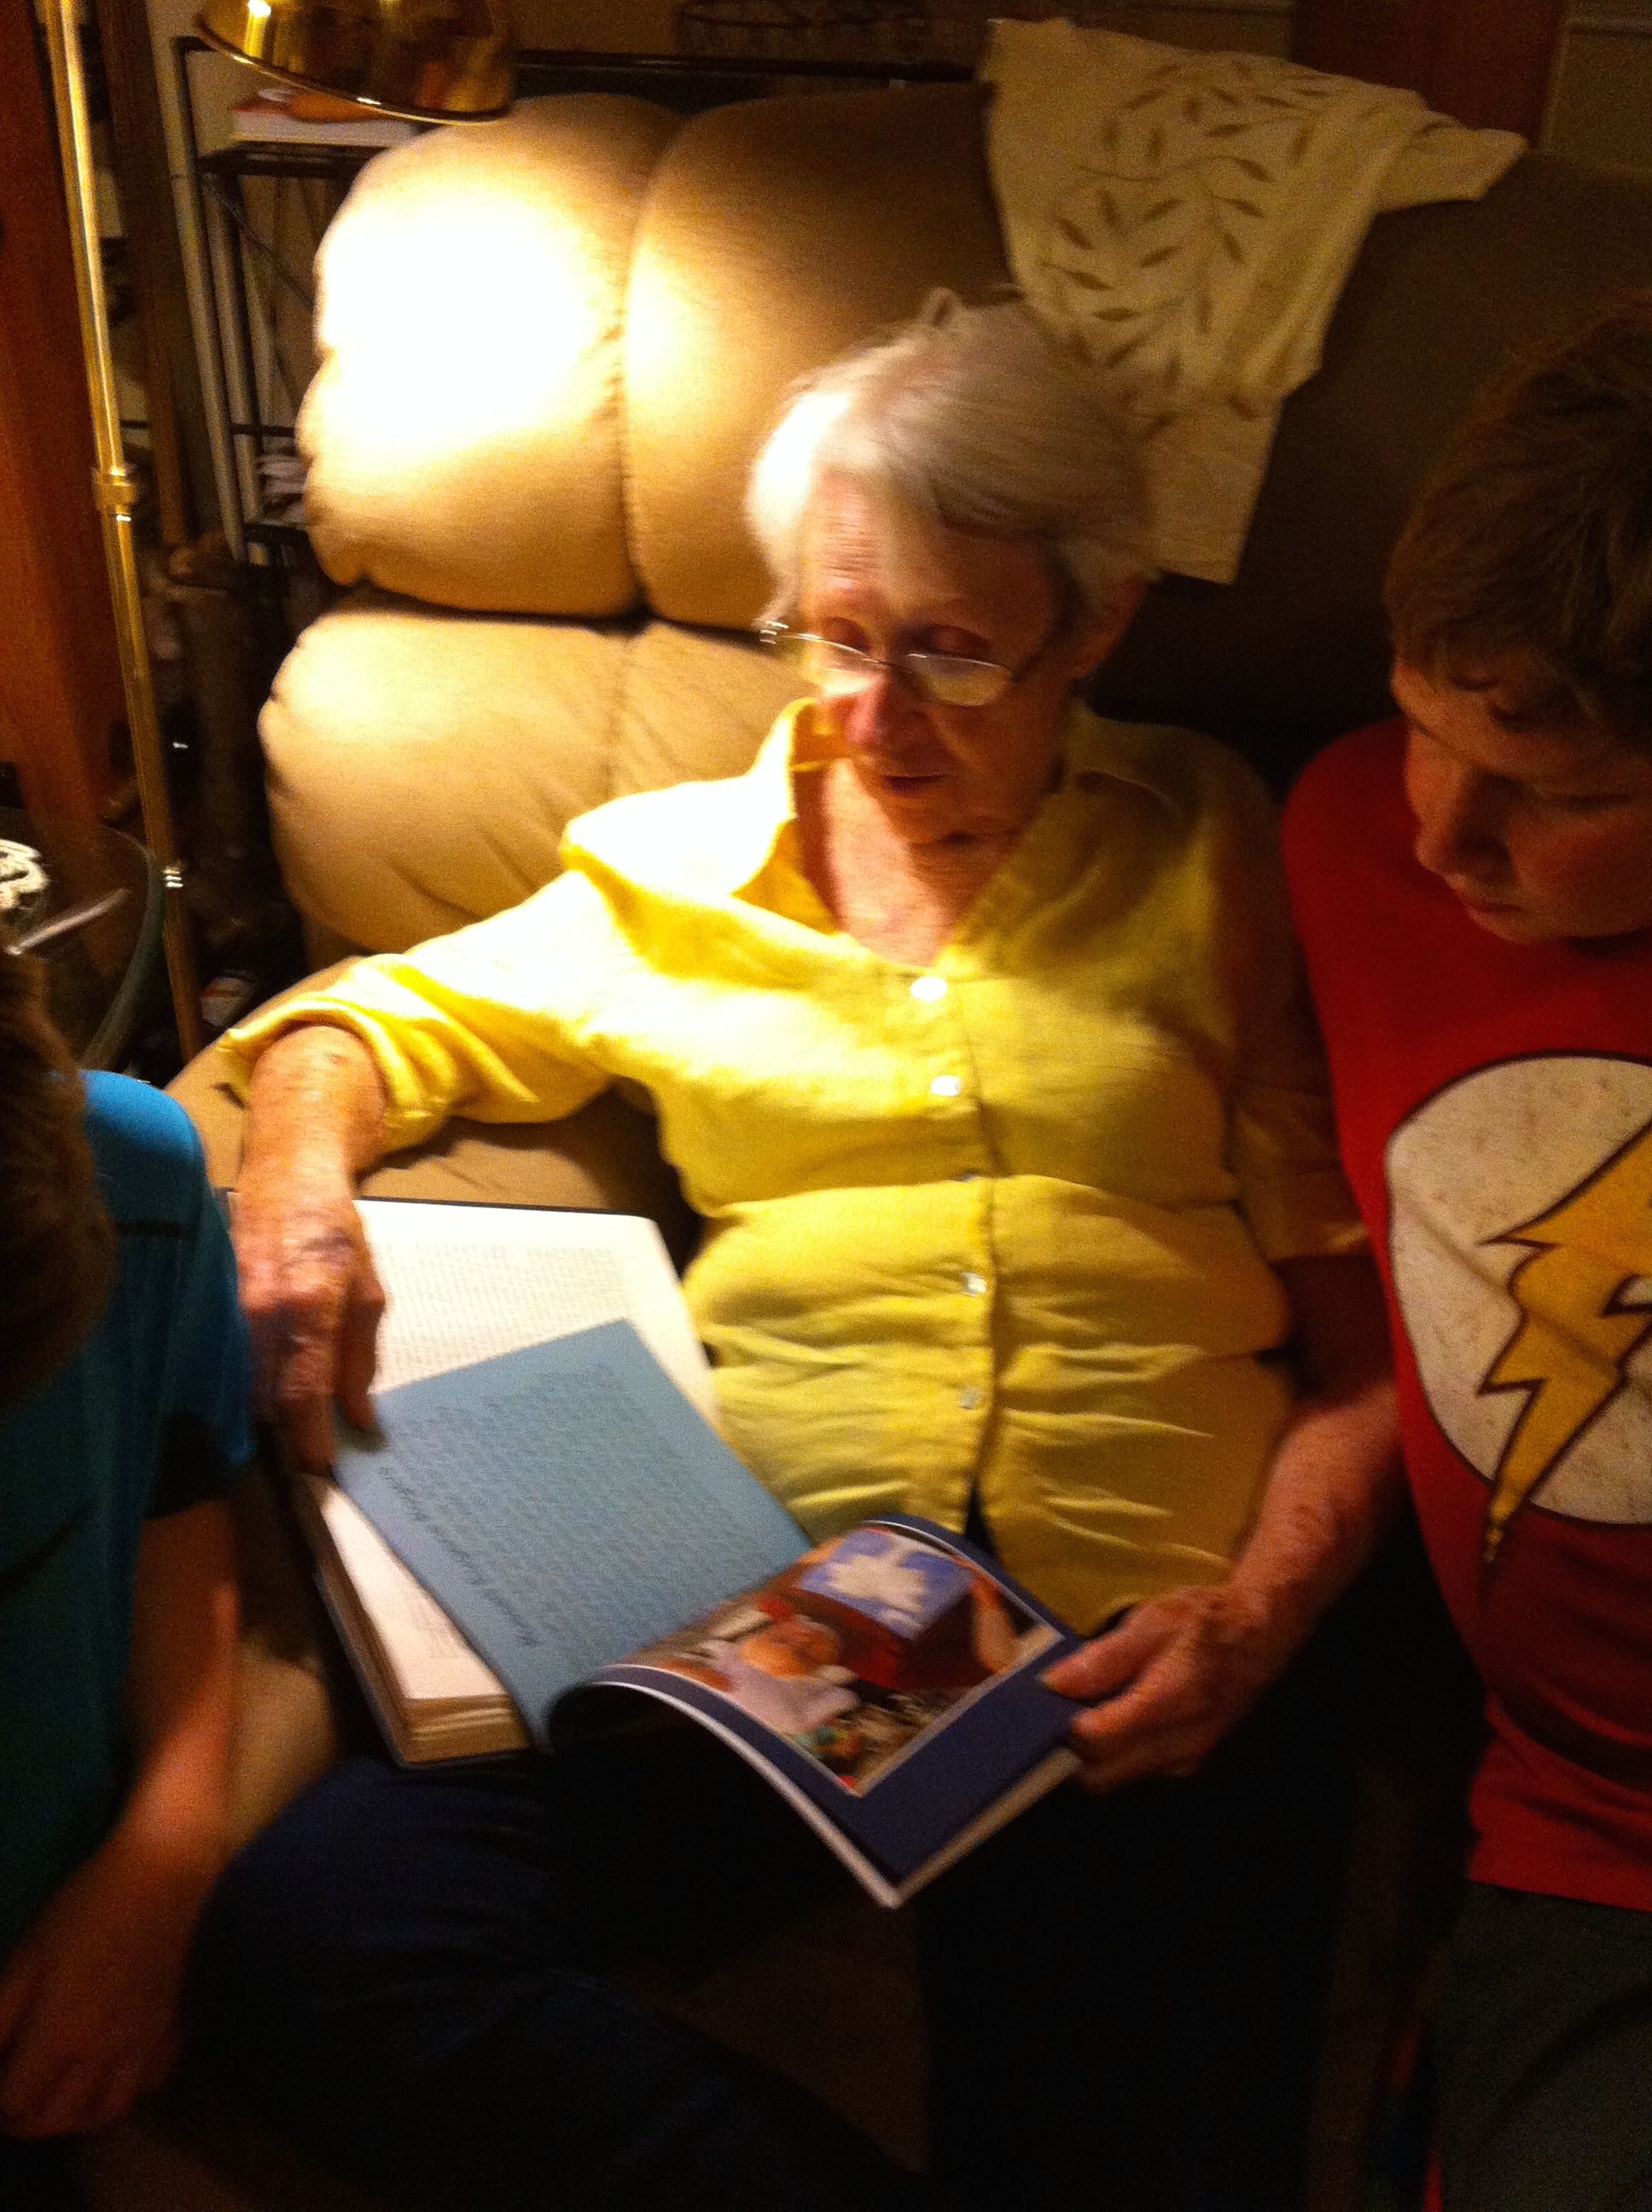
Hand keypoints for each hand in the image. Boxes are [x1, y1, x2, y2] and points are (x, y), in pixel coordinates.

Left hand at [0, 1835, 206, 2138]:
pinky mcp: (169, 2026)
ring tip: (61, 2096)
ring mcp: (142, 2043)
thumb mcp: (26, 1955)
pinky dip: (129, 2086)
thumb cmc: (84, 1909)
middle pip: (58, 2119)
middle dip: (27, 2119)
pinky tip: (115, 2068)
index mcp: (60, 2035)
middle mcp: (102, 2052)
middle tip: (16, 2095)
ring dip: (76, 2116)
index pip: (16, 2101)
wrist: (161, 1876)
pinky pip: (151, 2080)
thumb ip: (0, 2016)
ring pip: (107, 2112)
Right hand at [233, 1155, 383, 1468]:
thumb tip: (359, 1416)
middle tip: (301, 1463)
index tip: (320, 1466)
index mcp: (311, 1305)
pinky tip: (254, 1399)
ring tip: (281, 1438)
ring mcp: (231, 1305)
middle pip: (264, 1396)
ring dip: (259, 1414)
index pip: (303, 1389)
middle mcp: (263, 1310)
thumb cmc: (335, 1231)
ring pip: (239, 1381)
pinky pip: (223, 1357)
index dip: (310, 1435)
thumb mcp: (368, 1289)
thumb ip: (361, 1356)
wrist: (285, 1172)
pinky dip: (240, 1383)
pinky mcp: (212, 1301)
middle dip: (283, 1435)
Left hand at [1042, 1582, 1293, 1792]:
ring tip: (1081, 1712)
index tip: (1043, 1706)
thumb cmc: (1205, 1621)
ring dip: (1091, 1755)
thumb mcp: (1152, 1621)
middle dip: (1069, 1751)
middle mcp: (1178, 1745)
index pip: (1097, 1743)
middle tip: (1054, 1713)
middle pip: (1100, 1774)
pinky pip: (1135, 1770)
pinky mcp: (1186, 1764)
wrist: (1260, 1637)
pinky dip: (1115, 1753)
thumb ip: (1104, 1657)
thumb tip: (1054, 1684)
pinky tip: (1111, 1718)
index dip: (1061, 1729)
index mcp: (1169, 1703)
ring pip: (1116, 1777)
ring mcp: (1185, 1760)